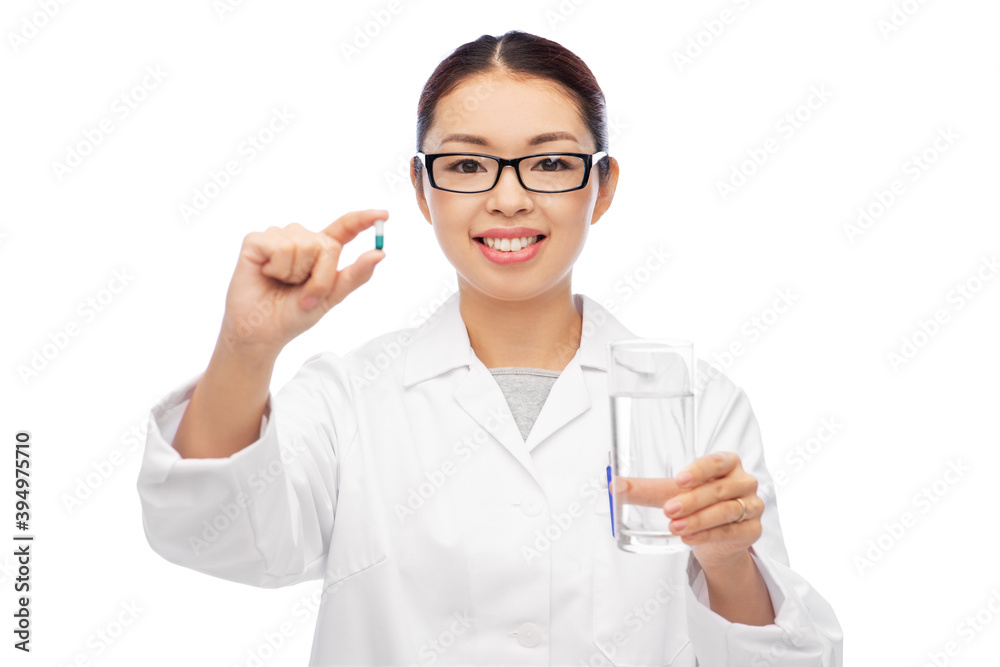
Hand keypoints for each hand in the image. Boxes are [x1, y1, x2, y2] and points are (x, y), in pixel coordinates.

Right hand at [219, 210, 386, 356]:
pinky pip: (280, 247)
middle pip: (326, 244)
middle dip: (319, 276)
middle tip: (303, 293)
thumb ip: (355, 275)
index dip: (363, 220)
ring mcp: (278, 236)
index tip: (384, 215)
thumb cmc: (293, 314)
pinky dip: (277, 269)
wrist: (262, 332)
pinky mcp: (256, 241)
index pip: (345, 228)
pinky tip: (267, 274)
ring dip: (295, 274)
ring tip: (282, 283)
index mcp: (321, 250)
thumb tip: (380, 254)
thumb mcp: (332, 297)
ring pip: (303, 245)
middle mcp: (301, 238)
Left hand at [614, 451, 762, 570]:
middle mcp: (744, 482)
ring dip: (698, 520)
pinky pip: (731, 531)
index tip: (679, 479)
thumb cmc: (696, 505)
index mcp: (728, 464)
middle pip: (719, 490)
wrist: (716, 540)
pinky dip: (708, 535)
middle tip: (668, 510)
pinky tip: (689, 538)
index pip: (718, 461)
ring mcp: (752, 506)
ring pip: (726, 511)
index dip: (700, 470)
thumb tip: (615, 486)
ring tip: (674, 527)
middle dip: (692, 501)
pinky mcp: (753, 530)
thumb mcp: (670, 494)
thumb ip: (645, 489)